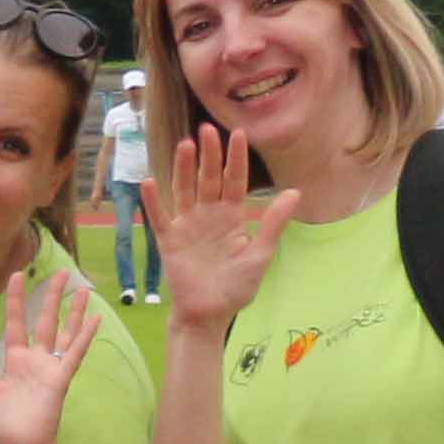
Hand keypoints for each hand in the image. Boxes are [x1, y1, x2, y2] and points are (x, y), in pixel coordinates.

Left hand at [0, 263, 97, 443]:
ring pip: (63, 332)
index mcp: (14, 361)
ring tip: (83, 289)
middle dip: (51, 297)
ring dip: (73, 311)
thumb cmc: (1, 425)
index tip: (16, 277)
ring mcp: (49, 368)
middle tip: (60, 273)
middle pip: (44, 321)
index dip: (15, 301)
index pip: (15, 324)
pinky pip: (74, 353)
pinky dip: (84, 336)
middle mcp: (35, 360)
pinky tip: (95, 318)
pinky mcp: (60, 378)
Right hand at [153, 124, 297, 333]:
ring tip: (184, 145)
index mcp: (231, 217)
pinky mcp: (169, 241)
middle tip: (206, 129)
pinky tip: (148, 181)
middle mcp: (207, 215)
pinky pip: (159, 217)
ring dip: (182, 168)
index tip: (239, 133)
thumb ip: (273, 223)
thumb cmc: (236, 287)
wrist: (211, 314)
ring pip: (184, 190)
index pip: (234, 181)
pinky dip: (153, 200)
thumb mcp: (261, 254)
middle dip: (208, 154)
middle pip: (208, 179)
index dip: (236, 158)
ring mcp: (187, 226)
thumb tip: (294, 192)